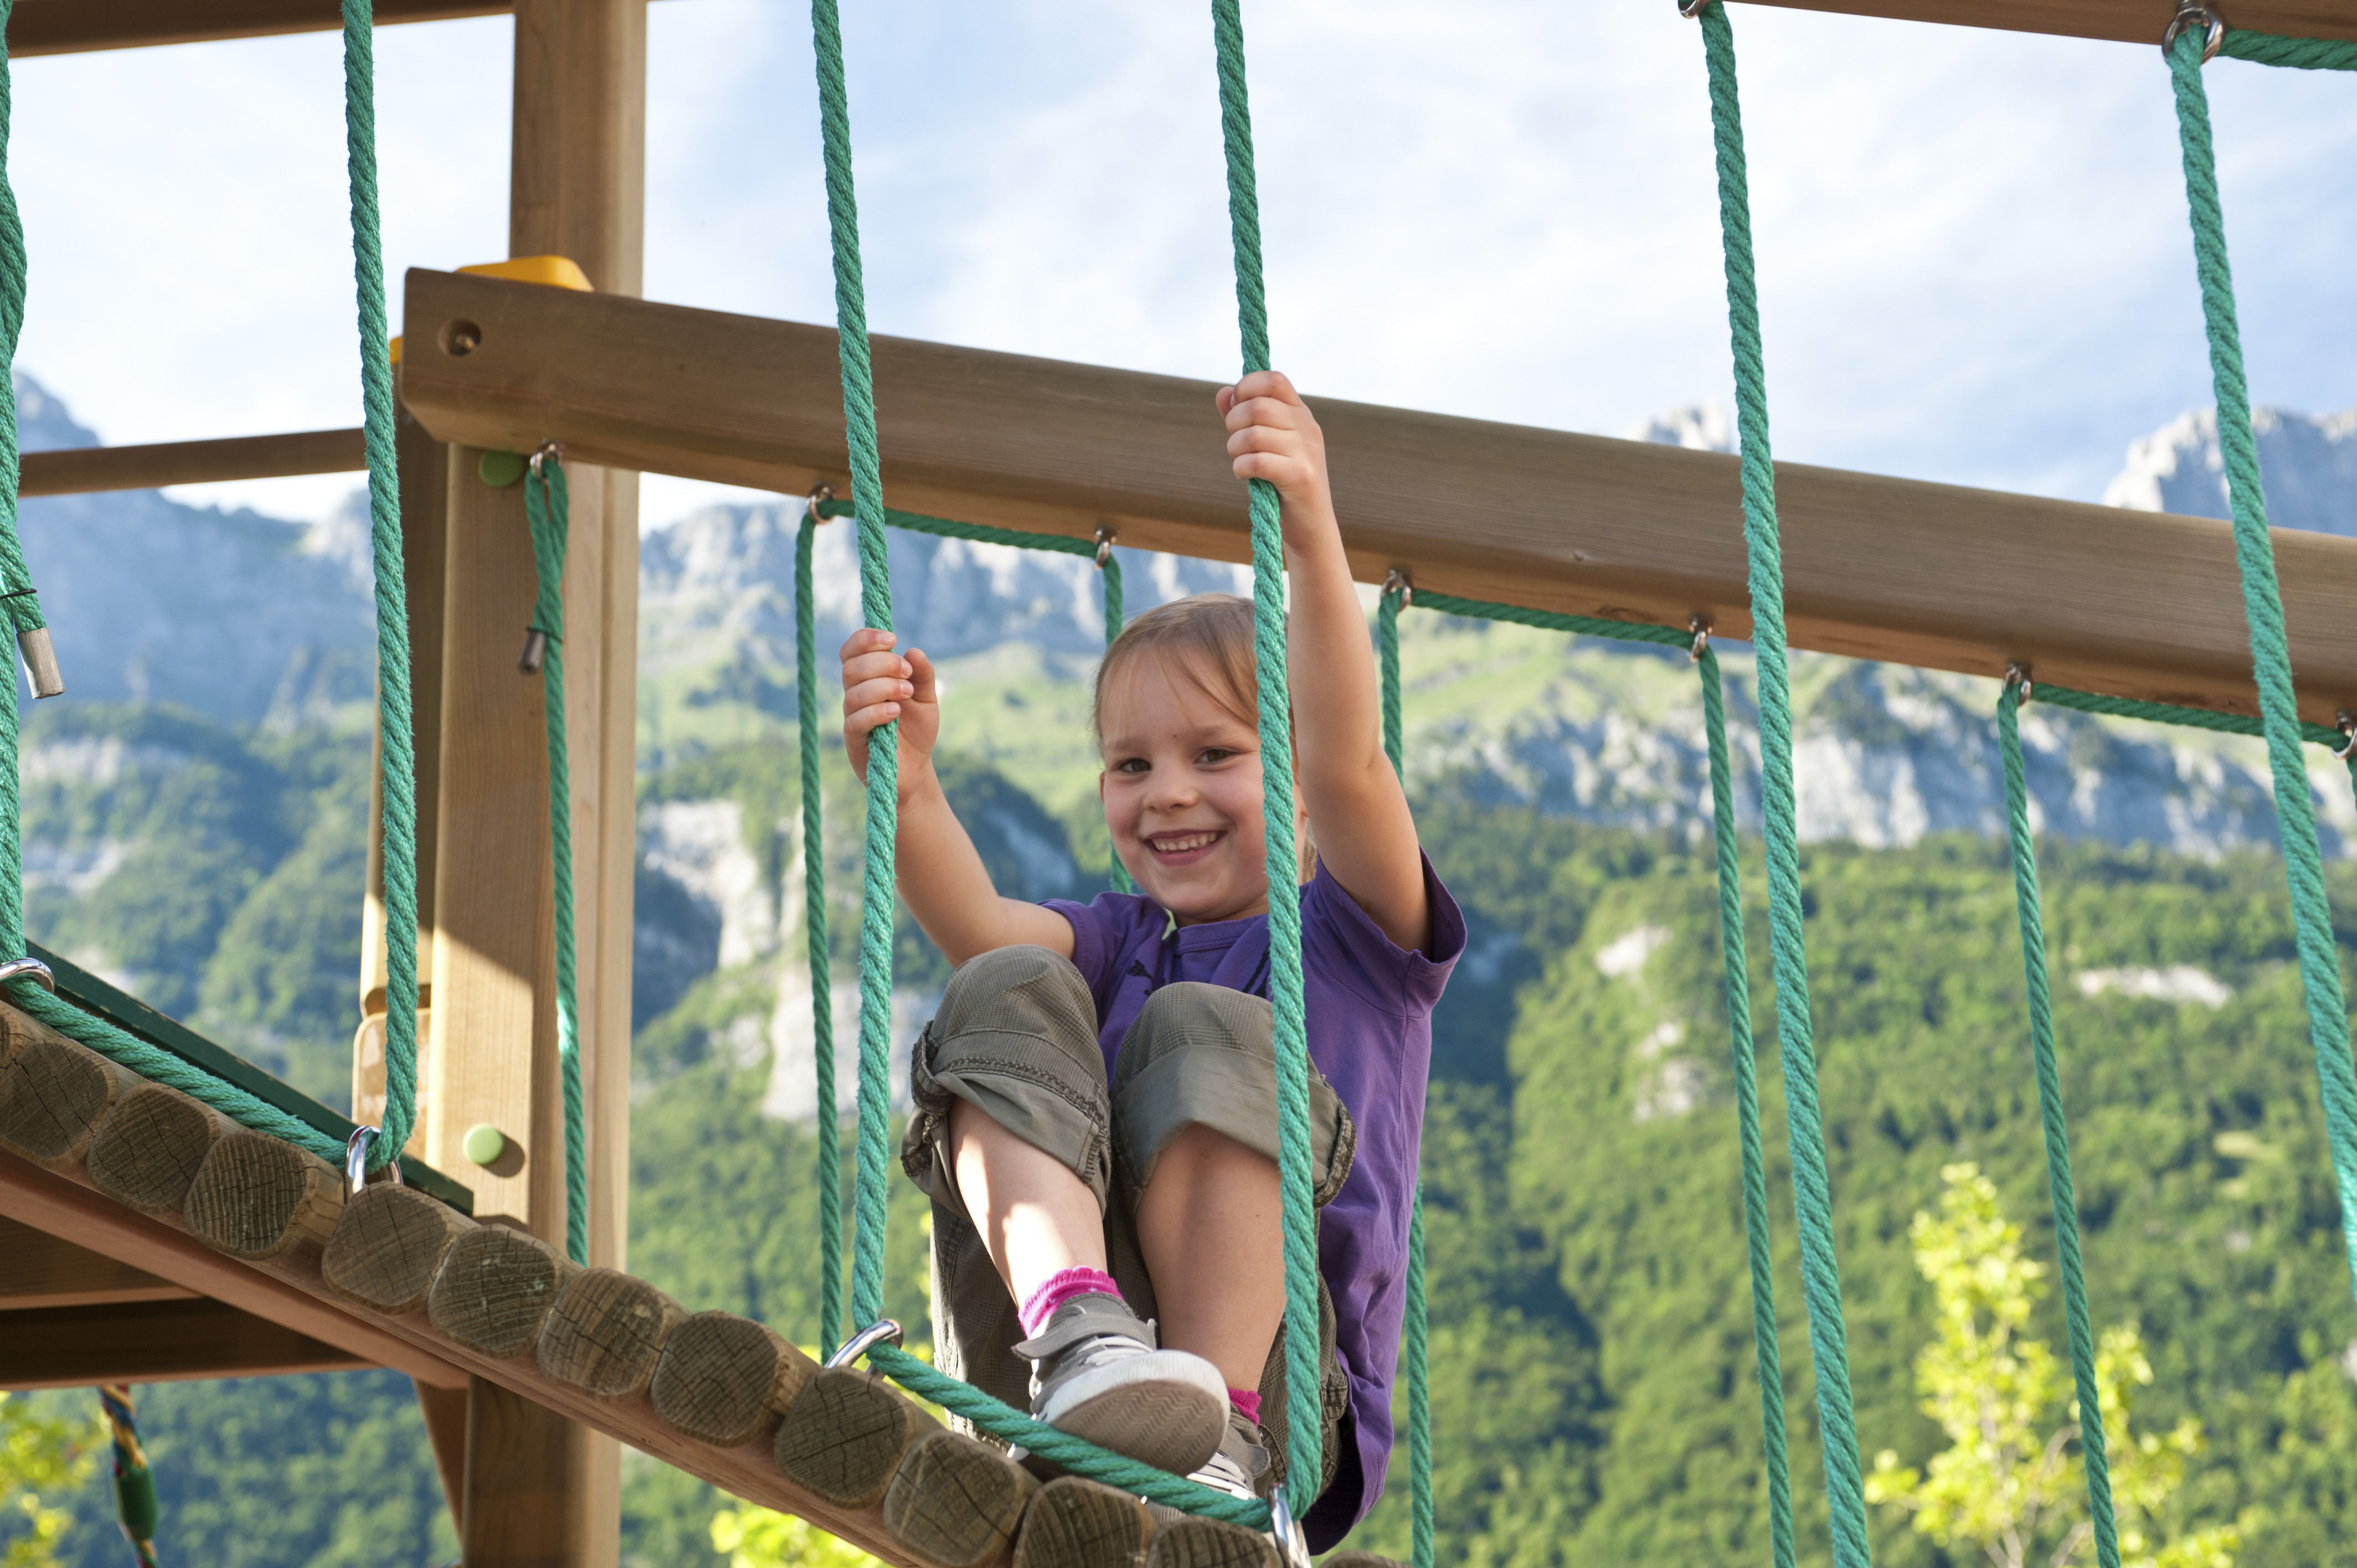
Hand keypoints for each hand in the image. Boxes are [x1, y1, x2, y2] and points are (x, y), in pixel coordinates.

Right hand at [840, 628, 940, 793]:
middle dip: (881, 663)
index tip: (892, 638)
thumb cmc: (915, 730)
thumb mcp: (926, 699)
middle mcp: (855, 695)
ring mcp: (852, 718)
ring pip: (853, 692)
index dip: (865, 639)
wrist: (915, 769)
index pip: (852, 651)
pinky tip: (896, 712)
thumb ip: (922, 675)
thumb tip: (913, 651)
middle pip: (851, 667)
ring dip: (882, 687)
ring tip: (906, 693)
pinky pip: (856, 720)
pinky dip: (877, 711)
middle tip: (907, 672)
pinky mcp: (854, 741)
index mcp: (867, 679)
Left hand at [1217, 370, 1337, 552]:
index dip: (1247, 387)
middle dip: (1233, 422)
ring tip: (1240, 461)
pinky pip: (1257, 461)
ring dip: (1235, 448)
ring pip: (1254, 434)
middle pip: (1258, 406)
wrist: (1311, 529)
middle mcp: (1308, 428)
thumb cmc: (1283, 485)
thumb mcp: (1265, 445)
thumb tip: (1224, 392)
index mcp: (1301, 414)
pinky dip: (1241, 468)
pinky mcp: (1300, 477)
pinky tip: (1245, 475)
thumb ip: (1244, 417)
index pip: (1274, 380)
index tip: (1235, 406)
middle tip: (1234, 442)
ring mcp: (1306, 452)